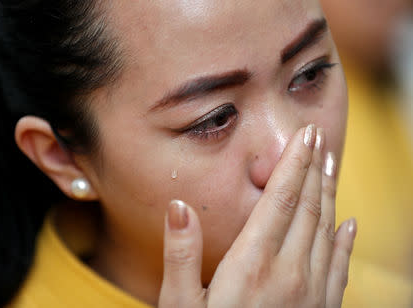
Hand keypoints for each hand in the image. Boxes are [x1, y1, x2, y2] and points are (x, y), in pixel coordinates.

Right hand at [158, 125, 355, 307]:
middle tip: (319, 139)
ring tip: (331, 167)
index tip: (305, 135)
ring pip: (328, 230)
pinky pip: (340, 265)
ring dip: (330, 195)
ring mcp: (312, 293)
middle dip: (314, 169)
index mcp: (253, 265)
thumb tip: (178, 205)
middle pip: (308, 208)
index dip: (293, 164)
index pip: (280, 200)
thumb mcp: (179, 304)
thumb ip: (180, 253)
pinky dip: (346, 240)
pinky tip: (348, 225)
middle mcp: (290, 273)